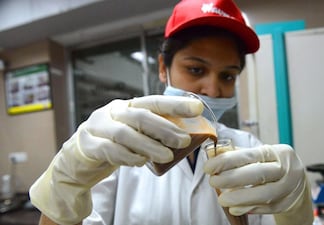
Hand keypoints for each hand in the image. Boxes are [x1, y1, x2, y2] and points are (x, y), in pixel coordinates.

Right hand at [30, 95, 202, 224]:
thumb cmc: (114, 144)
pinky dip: (128, 156)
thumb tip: (187, 138)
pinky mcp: (89, 144)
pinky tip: (141, 162)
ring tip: (166, 156)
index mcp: (128, 106)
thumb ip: (153, 133)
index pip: (154, 102)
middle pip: (140, 116)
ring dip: (149, 145)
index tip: (197, 108)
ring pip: (125, 134)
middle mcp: (113, 112)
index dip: (176, 104)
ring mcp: (98, 126)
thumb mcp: (135, 134)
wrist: (78, 158)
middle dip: (165, 128)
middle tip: (184, 141)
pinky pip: (110, 150)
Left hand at [203, 144, 313, 224]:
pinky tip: (234, 208)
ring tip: (222, 199)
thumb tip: (215, 153)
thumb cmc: (274, 166)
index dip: (227, 161)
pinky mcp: (284, 204)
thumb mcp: (262, 155)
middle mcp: (286, 169)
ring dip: (239, 198)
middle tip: (213, 181)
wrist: (297, 184)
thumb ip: (239, 154)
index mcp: (278, 152)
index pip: (250, 155)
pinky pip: (265, 208)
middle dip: (231, 179)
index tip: (209, 166)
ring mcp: (287, 188)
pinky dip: (247, 208)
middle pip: (258, 174)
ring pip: (263, 194)